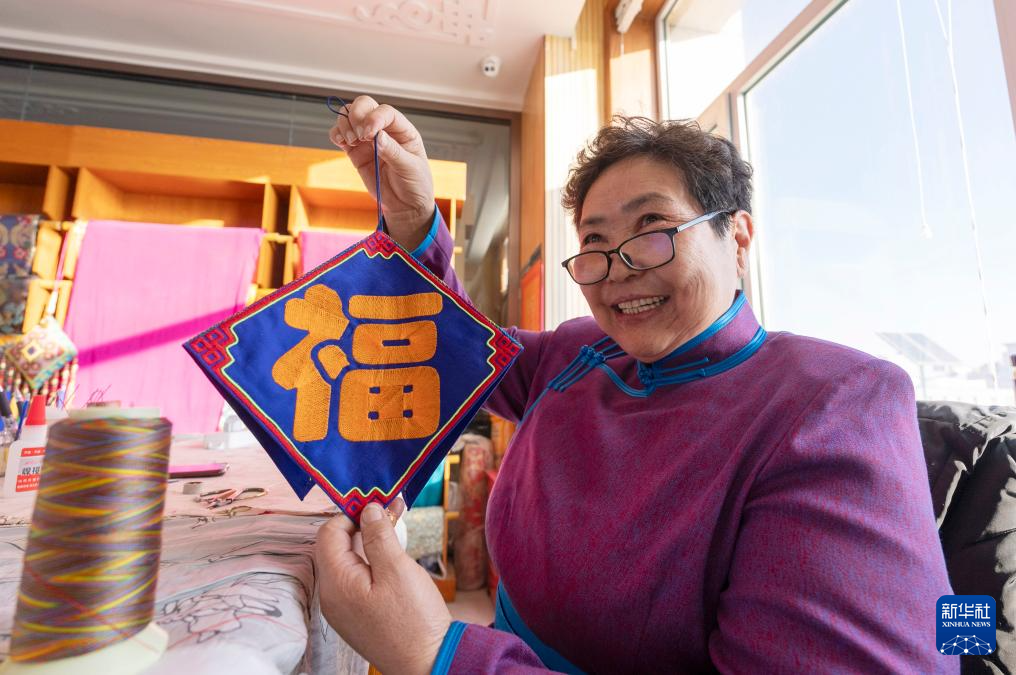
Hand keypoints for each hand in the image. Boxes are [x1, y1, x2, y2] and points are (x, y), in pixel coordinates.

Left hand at [316, 501, 450, 674]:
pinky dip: (371, 563)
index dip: (352, 514)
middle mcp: (331, 596)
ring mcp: (342, 608)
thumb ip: (378, 535)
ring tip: (396, 531)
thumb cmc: (414, 619)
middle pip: (336, 547)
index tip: (380, 505)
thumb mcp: (397, 569)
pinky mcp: (356, 615)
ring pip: (347, 562)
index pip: (328, 533)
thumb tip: (368, 509)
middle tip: (393, 513)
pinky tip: (392, 558)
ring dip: (368, 543)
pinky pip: (355, 580)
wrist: (429, 662)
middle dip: (362, 526)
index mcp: (336, 582)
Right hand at [329, 96, 435, 249]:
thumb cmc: (414, 185)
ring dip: (345, 124)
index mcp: (403, 130)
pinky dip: (336, 134)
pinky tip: (341, 142)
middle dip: (357, 115)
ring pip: (349, 117)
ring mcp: (368, 140)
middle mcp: (384, 130)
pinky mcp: (355, 152)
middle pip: (364, 106)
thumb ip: (393, 151)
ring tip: (351, 141)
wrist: (405, 206)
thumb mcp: (409, 168)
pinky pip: (340, 135)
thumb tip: (377, 135)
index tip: (369, 134)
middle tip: (359, 136)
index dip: (375, 118)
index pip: (386, 112)